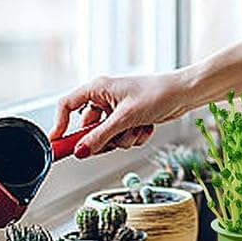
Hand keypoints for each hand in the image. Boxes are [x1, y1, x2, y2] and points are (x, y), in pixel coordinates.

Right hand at [49, 71, 188, 158]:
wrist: (183, 94)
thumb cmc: (156, 94)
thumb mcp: (124, 118)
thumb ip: (100, 136)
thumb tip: (80, 152)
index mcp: (97, 88)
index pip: (67, 106)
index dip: (60, 125)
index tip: (58, 144)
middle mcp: (104, 98)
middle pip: (88, 128)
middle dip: (104, 138)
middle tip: (113, 139)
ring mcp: (116, 110)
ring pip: (107, 137)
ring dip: (123, 139)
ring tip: (137, 127)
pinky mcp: (129, 120)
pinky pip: (122, 138)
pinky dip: (133, 137)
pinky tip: (146, 127)